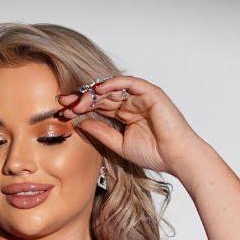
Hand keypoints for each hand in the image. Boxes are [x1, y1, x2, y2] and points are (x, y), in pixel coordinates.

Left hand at [57, 75, 199, 175]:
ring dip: (93, 93)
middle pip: (101, 97)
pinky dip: (113, 84)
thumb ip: (101, 133)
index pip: (98, 108)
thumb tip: (80, 123)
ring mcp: (140, 97)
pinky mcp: (150, 92)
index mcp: (124, 116)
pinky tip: (97, 90)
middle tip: (63, 102)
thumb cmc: (154, 153)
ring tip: (78, 100)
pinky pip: (128, 83)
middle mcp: (131, 104)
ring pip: (112, 89)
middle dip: (81, 99)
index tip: (63, 112)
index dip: (80, 108)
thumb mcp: (119, 144)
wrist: (176, 156)